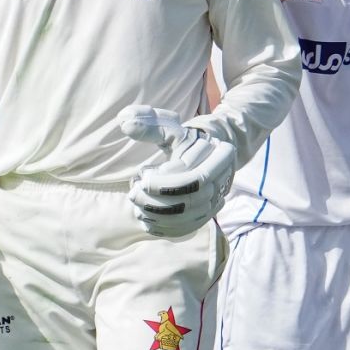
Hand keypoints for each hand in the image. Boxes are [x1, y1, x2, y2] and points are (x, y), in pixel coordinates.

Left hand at [120, 104, 236, 236]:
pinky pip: (188, 227)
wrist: (202, 156)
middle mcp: (224, 179)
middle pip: (193, 197)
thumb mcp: (169, 128)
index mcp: (222, 154)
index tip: (145, 175)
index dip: (168, 182)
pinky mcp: (207, 214)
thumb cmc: (182, 140)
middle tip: (134, 193)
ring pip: (190, 215)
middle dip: (159, 199)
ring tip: (137, 207)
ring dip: (159, 215)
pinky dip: (166, 227)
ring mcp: (218, 199)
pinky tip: (147, 222)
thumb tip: (125, 122)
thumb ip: (149, 125)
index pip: (196, 176)